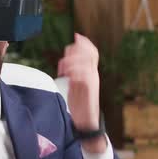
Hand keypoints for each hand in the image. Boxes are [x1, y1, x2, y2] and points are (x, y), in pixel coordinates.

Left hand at [58, 34, 105, 152]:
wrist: (87, 121)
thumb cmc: (80, 103)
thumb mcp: (75, 83)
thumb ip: (72, 71)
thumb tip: (66, 59)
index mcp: (91, 71)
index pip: (93, 51)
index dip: (85, 42)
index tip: (76, 37)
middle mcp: (93, 74)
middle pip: (89, 53)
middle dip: (75, 51)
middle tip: (64, 61)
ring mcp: (92, 81)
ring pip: (85, 62)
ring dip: (72, 62)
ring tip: (63, 70)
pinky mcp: (89, 89)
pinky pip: (83, 74)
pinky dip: (74, 71)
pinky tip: (67, 75)